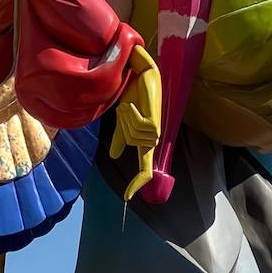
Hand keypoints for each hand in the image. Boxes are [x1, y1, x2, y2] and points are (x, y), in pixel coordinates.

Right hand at [109, 44, 161, 200]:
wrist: (139, 76)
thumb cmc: (133, 97)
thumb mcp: (123, 121)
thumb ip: (120, 138)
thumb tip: (115, 156)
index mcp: (143, 141)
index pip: (144, 168)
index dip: (138, 183)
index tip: (128, 197)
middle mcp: (152, 138)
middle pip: (131, 143)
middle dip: (123, 126)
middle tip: (125, 109)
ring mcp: (155, 129)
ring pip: (134, 136)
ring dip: (127, 119)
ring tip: (131, 104)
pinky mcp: (156, 120)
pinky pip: (139, 126)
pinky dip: (131, 115)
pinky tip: (133, 104)